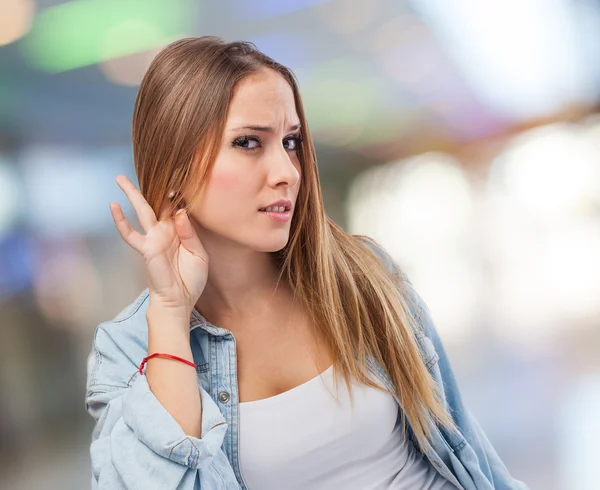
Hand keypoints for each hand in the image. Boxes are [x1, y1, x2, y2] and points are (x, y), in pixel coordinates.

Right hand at [109, 175, 207, 317]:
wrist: (180, 300)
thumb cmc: (191, 279)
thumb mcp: (199, 254)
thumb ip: (190, 233)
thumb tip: (180, 211)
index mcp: (180, 231)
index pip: (176, 207)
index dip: (177, 192)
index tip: (179, 173)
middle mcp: (165, 231)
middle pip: (157, 203)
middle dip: (152, 186)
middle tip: (146, 169)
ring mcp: (154, 239)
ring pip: (141, 211)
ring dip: (132, 195)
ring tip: (121, 179)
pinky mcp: (146, 249)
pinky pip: (130, 233)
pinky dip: (121, 221)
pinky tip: (113, 206)